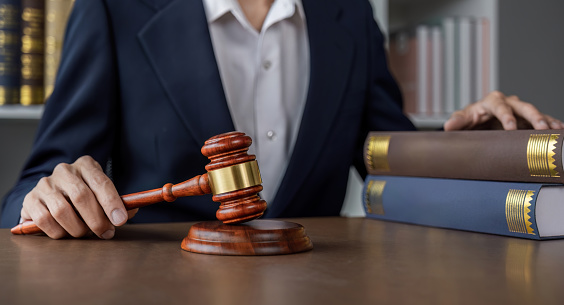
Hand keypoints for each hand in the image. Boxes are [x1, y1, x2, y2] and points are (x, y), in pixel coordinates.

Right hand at [20, 156, 136, 238]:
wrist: (52, 198)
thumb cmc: (86, 198)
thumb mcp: (103, 195)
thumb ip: (118, 203)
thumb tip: (131, 211)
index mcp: (86, 165)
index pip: (101, 183)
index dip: (112, 203)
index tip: (120, 220)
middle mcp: (64, 171)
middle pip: (81, 197)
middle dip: (96, 220)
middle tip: (106, 233)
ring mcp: (45, 184)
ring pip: (62, 211)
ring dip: (77, 229)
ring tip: (84, 233)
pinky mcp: (30, 199)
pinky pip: (44, 220)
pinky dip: (58, 232)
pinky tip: (65, 233)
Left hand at [444, 91, 563, 130]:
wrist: (478, 121)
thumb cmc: (471, 119)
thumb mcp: (463, 119)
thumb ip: (458, 121)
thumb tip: (448, 126)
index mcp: (491, 101)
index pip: (499, 106)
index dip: (506, 116)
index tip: (511, 127)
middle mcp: (508, 103)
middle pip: (523, 107)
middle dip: (533, 116)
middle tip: (540, 128)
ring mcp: (519, 111)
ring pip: (535, 113)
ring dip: (545, 121)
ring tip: (554, 130)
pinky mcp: (527, 119)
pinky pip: (542, 121)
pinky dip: (551, 124)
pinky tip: (559, 131)